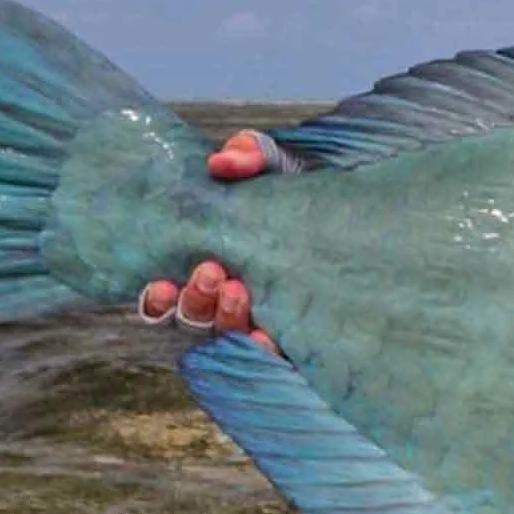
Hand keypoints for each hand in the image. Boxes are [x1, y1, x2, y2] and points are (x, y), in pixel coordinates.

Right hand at [136, 130, 279, 353]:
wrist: (358, 212)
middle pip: (191, 320)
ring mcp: (259, 320)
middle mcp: (227, 299)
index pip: (166, 298)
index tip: (161, 282)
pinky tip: (265, 336)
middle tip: (212, 271)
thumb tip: (222, 163)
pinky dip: (260, 350)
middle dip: (194, 300)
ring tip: (240, 289)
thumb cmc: (301, 191)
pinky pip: (266, 358)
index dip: (155, 300)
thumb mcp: (276, 164)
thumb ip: (248, 155)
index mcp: (208, 265)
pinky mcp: (294, 337)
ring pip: (223, 337)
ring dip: (223, 318)